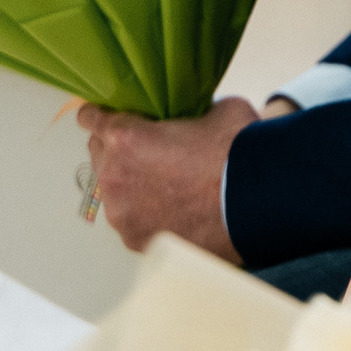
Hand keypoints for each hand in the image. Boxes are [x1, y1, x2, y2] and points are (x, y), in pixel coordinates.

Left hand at [75, 96, 255, 259]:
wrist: (259, 200)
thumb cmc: (239, 151)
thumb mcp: (218, 110)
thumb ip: (192, 112)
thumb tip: (196, 117)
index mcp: (126, 138)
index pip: (91, 119)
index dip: (97, 115)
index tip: (97, 117)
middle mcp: (114, 176)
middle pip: (100, 156)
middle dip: (119, 152)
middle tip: (148, 151)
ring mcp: (122, 213)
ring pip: (115, 192)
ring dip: (132, 185)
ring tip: (164, 186)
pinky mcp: (136, 240)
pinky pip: (132, 220)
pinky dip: (146, 214)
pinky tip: (171, 209)